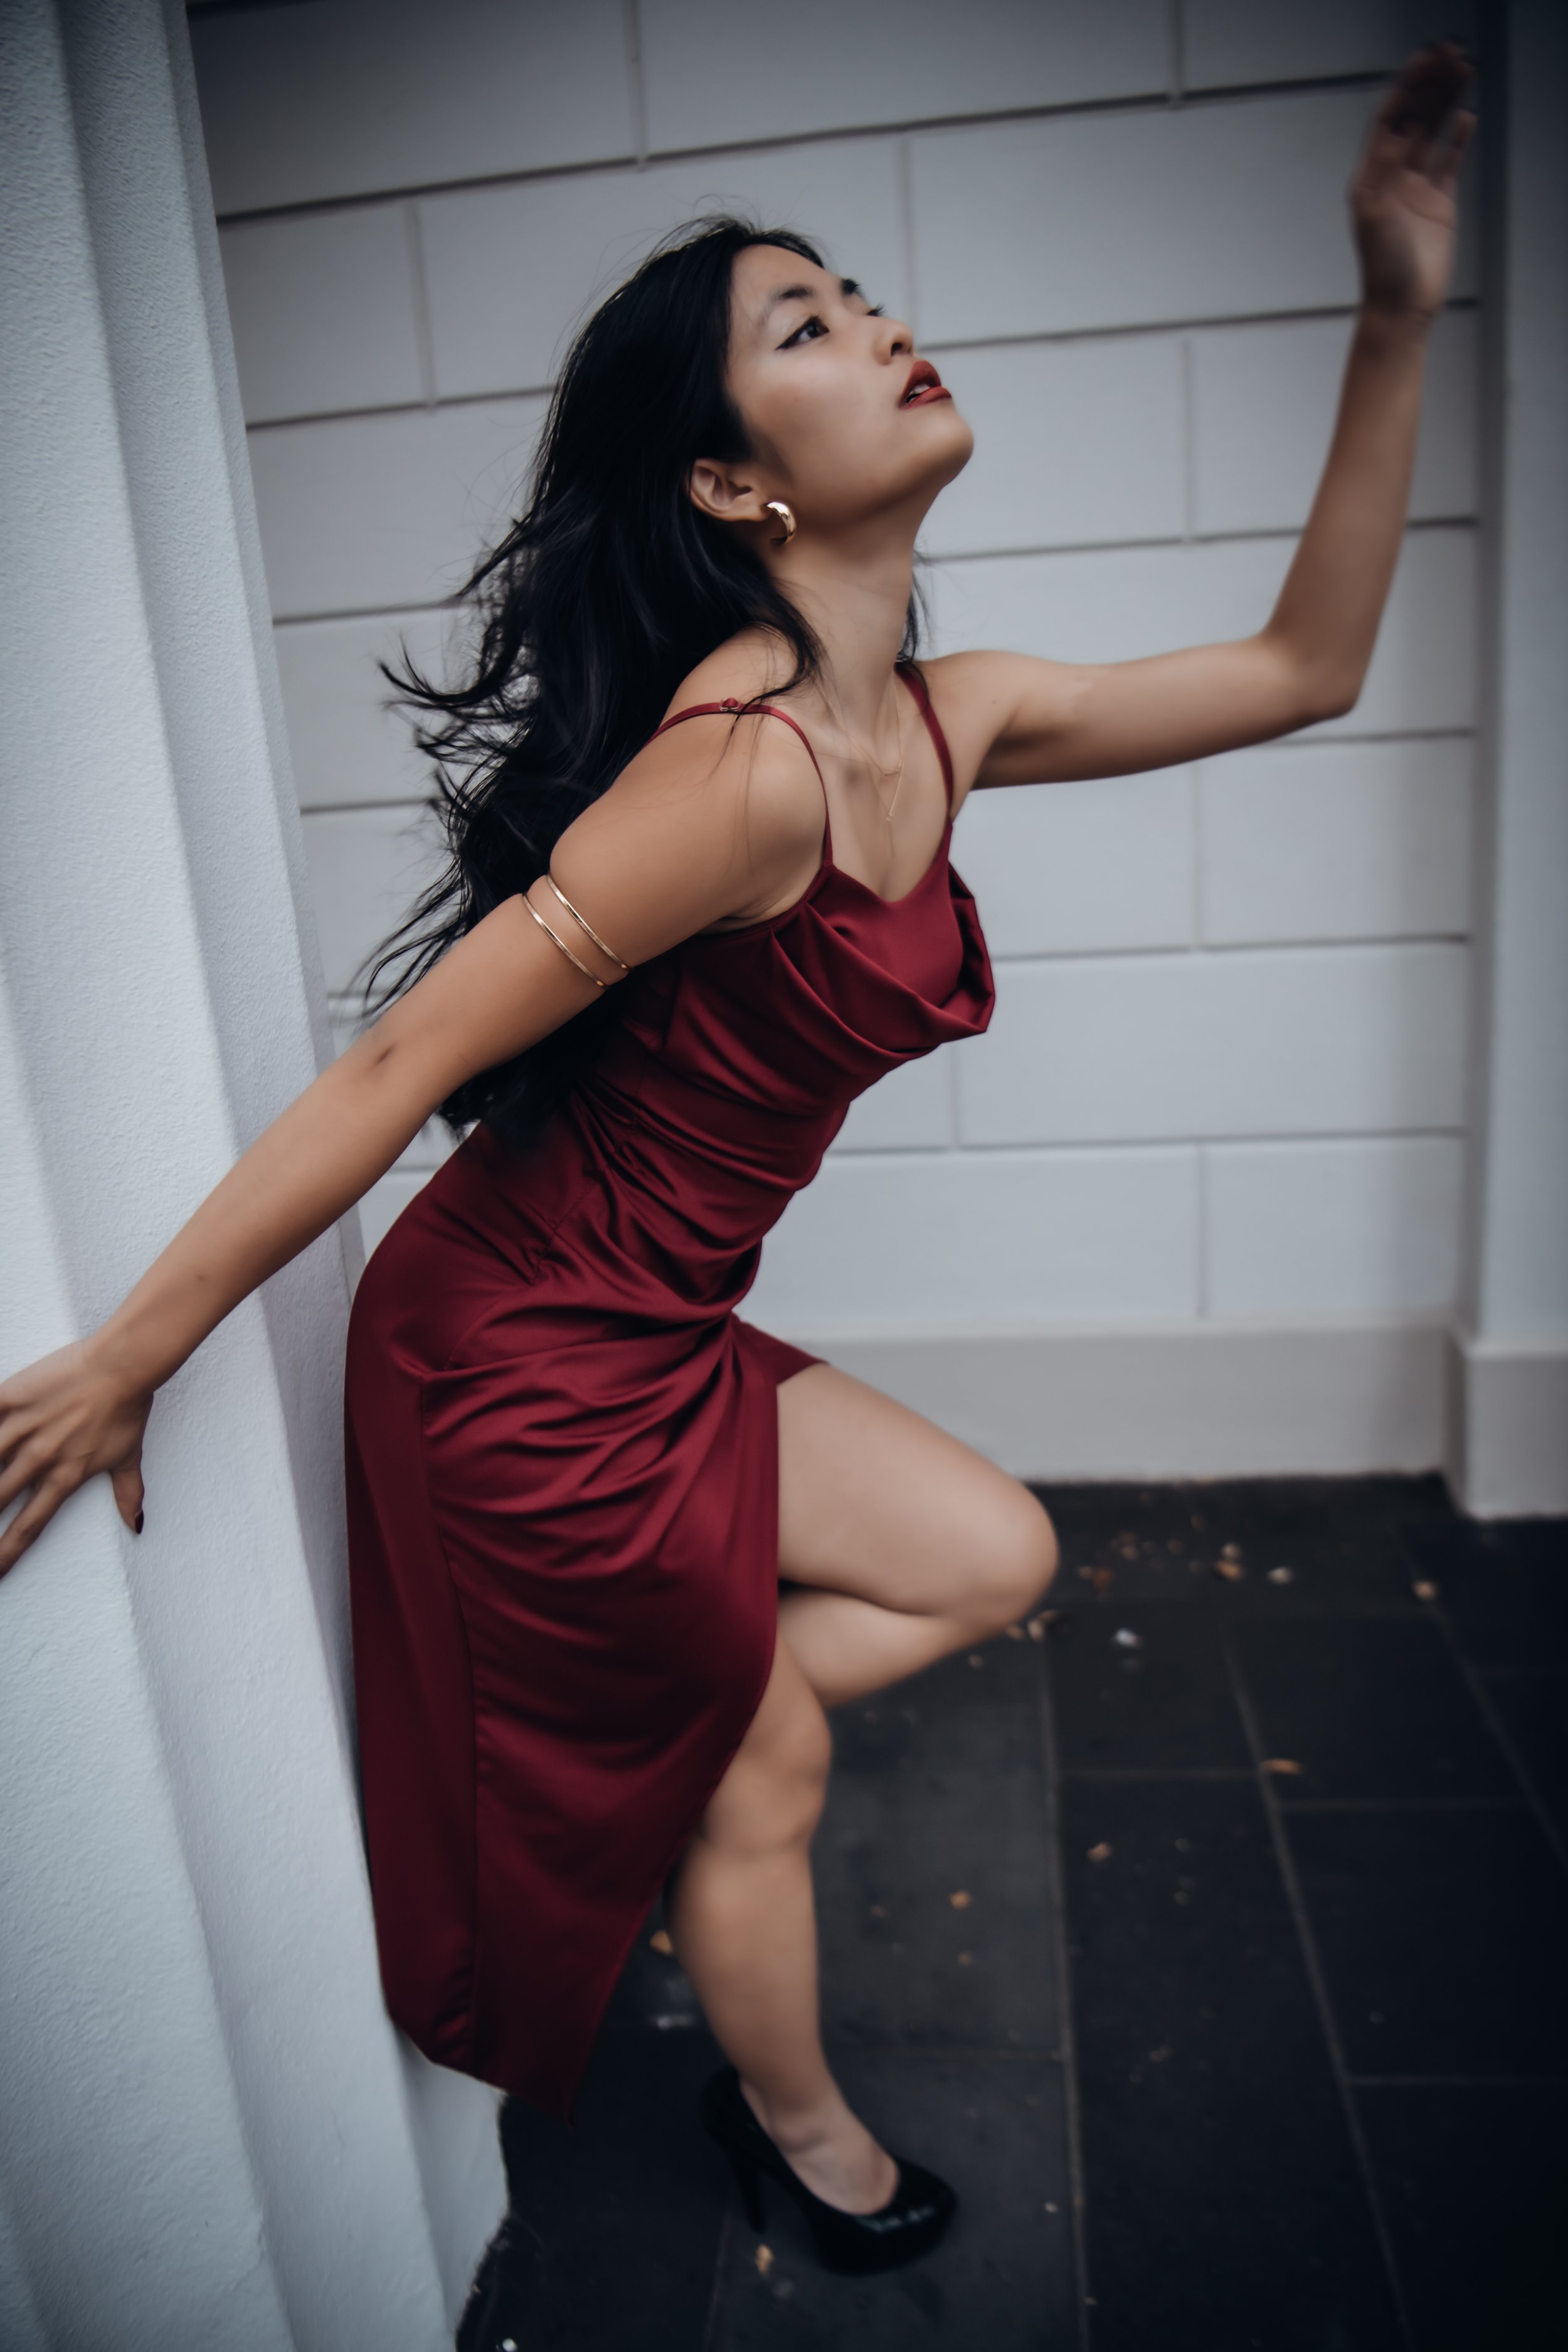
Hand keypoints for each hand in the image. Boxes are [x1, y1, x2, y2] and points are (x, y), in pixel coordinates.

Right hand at [0, 1337, 151, 1574]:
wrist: (124, 1364)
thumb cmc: (129, 1408)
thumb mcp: (128, 1456)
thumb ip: (127, 1492)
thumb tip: (136, 1524)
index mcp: (65, 1477)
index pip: (31, 1525)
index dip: (8, 1552)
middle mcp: (40, 1458)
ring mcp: (23, 1427)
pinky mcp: (12, 1397)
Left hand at [1350, 42, 1472, 321]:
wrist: (1401, 306)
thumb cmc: (1382, 267)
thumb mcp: (1376, 211)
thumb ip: (1386, 167)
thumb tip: (1398, 126)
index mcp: (1371, 176)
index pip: (1390, 119)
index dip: (1407, 87)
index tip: (1425, 59)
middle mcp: (1392, 178)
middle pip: (1414, 119)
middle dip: (1431, 85)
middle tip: (1451, 53)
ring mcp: (1417, 190)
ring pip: (1433, 135)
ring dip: (1446, 102)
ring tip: (1463, 70)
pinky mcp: (1440, 205)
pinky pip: (1449, 163)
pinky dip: (1457, 140)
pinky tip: (1466, 117)